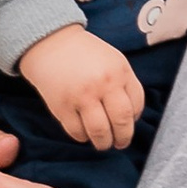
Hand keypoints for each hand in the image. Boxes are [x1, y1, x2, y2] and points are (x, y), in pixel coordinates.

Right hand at [22, 22, 144, 154]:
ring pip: (100, 132)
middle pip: (122, 122)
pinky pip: (77, 132)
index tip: (128, 123)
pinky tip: (83, 132)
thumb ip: (125, 83)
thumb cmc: (84, 54)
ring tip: (102, 143)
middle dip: (123, 138)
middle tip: (120, 142)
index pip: (136, 105)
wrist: (50, 44)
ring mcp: (82, 96)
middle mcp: (103, 84)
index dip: (134, 119)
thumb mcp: (113, 60)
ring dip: (103, 143)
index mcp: (119, 71)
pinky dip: (82, 137)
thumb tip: (132, 117)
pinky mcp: (62, 107)